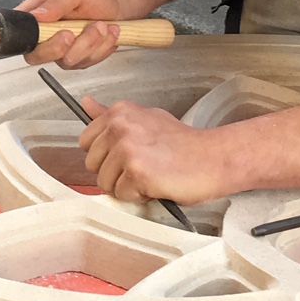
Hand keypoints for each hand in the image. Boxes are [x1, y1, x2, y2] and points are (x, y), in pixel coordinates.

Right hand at [0, 0, 126, 68]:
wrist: (118, 3)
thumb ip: (55, 3)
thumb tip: (35, 16)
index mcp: (34, 18)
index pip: (7, 33)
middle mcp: (44, 37)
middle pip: (36, 55)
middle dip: (56, 47)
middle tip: (71, 32)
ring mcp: (62, 51)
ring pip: (67, 61)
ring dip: (89, 43)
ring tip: (101, 24)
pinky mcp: (80, 60)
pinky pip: (87, 63)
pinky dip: (102, 48)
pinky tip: (108, 32)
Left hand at [79, 97, 230, 204]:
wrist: (214, 158)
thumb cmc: (182, 144)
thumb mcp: (145, 119)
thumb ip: (111, 115)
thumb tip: (85, 103)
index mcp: (120, 112)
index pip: (86, 142)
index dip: (105, 155)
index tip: (128, 155)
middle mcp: (120, 126)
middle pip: (92, 165)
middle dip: (114, 173)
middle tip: (143, 166)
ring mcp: (127, 149)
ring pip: (105, 183)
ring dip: (126, 186)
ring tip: (151, 175)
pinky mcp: (137, 172)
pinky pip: (122, 195)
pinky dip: (139, 196)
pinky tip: (157, 184)